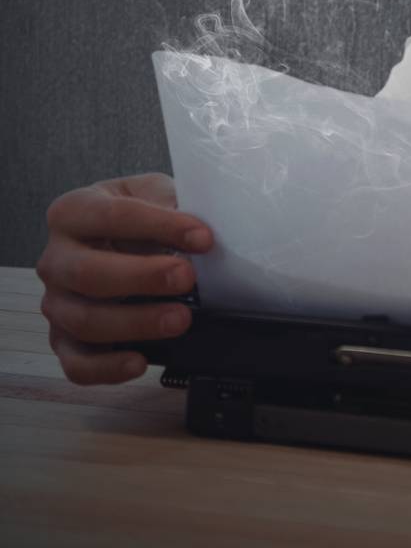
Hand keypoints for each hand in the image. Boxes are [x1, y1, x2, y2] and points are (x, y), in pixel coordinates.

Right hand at [35, 172, 213, 384]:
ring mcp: (56, 301)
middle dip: (141, 277)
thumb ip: (173, 205)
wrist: (124, 233)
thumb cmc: (140, 212)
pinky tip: (141, 362)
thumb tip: (203, 230)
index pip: (112, 217)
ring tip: (180, 320)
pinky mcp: (64, 338)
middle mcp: (56, 258)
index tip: (203, 237)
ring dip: (135, 323)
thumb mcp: (156, 193)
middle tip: (186, 277)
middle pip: (87, 272)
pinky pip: (76, 362)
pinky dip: (107, 368)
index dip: (160, 226)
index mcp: (73, 211)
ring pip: (83, 320)